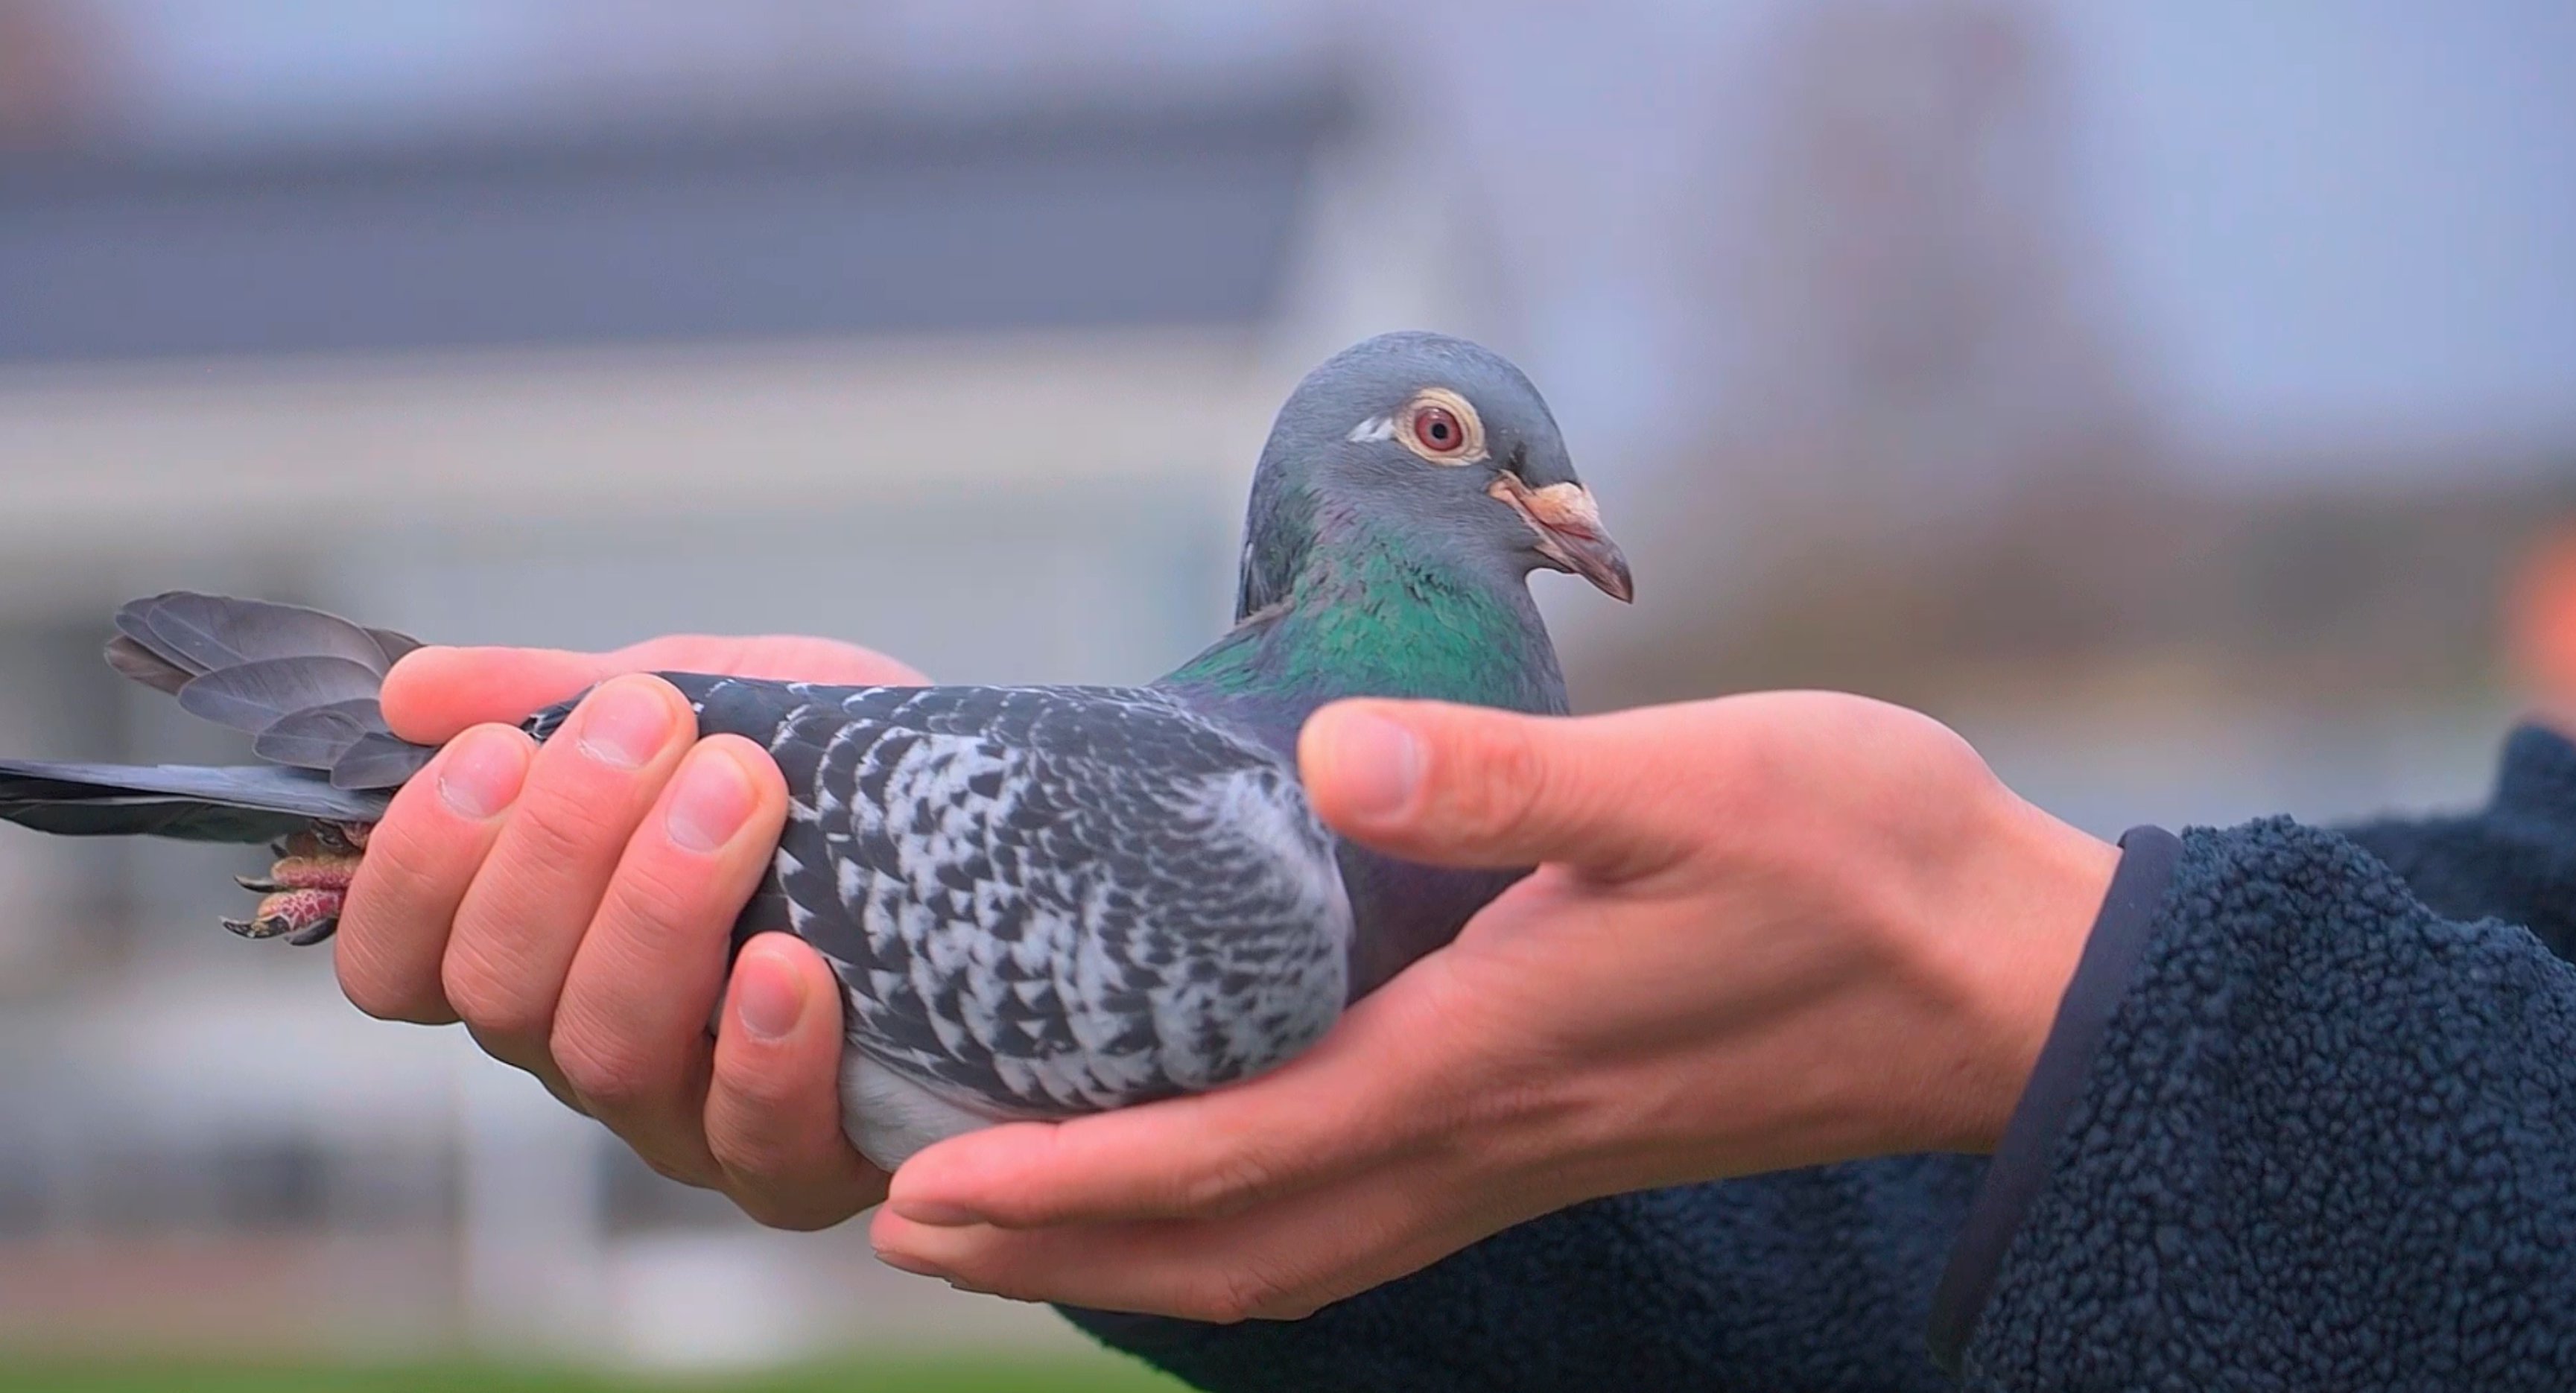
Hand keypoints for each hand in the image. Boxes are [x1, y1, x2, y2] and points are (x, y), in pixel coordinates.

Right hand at [334, 632, 923, 1228]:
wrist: (995, 826)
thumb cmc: (828, 768)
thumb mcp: (709, 696)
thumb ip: (562, 695)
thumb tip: (414, 691)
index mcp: (533, 945)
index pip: (397, 958)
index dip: (418, 866)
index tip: (502, 751)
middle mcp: (584, 1043)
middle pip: (501, 992)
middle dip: (563, 844)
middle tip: (652, 723)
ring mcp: (687, 1119)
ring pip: (608, 1054)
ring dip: (659, 910)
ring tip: (739, 790)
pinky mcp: (803, 1166)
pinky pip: (754, 1143)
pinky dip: (764, 1054)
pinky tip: (791, 964)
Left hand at [867, 692, 2119, 1319]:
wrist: (2005, 982)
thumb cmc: (1861, 862)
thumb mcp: (1692, 782)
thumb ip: (1510, 783)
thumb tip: (1330, 755)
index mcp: (1485, 1060)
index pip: (1227, 1155)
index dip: (1064, 1183)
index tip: (919, 1182)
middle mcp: (1483, 1139)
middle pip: (1230, 1246)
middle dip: (1061, 1248)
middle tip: (904, 1224)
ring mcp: (1522, 1155)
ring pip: (1291, 1253)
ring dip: (1141, 1254)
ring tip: (1020, 1221)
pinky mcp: (1556, 1136)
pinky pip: (1360, 1220)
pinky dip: (1250, 1226)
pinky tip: (1215, 1176)